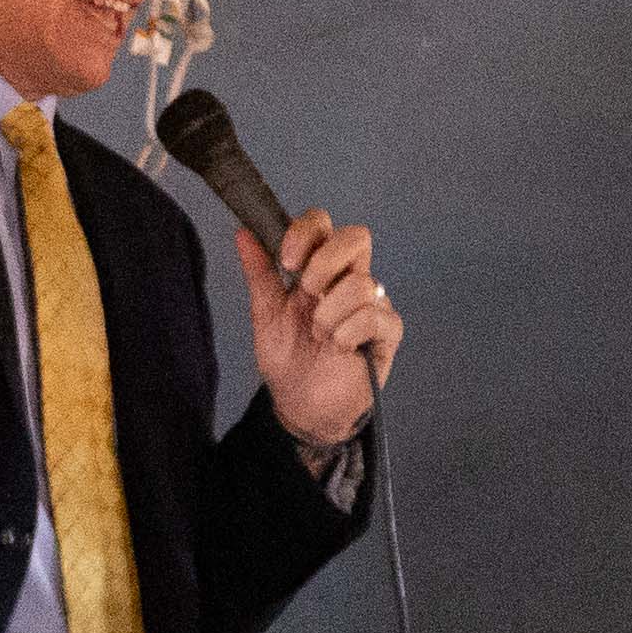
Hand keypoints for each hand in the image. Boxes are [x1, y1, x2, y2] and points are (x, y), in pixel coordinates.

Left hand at [240, 208, 401, 450]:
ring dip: (328, 314)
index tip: (286, 260)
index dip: (306, 232)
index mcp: (320, 269)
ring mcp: (373, 303)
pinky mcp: (388, 332)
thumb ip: (259, 272)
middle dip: (324, 263)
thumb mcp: (266, 314)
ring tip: (319, 336)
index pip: (324, 225)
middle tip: (306, 293)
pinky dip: (346, 333)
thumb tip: (243, 232)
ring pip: (360, 283)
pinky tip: (338, 348)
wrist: (301, 407)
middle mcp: (350, 279)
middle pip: (357, 237)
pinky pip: (373, 316)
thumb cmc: (289, 360)